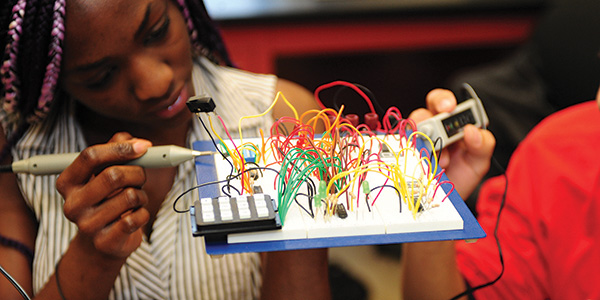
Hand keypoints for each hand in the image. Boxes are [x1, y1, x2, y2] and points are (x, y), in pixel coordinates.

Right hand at [56, 133, 151, 258]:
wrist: (103, 241)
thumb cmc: (108, 198)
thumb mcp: (106, 171)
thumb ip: (117, 149)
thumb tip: (138, 143)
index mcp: (67, 182)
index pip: (90, 156)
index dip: (120, 148)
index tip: (144, 146)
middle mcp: (72, 204)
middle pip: (113, 175)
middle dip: (137, 172)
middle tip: (141, 177)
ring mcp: (86, 225)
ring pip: (130, 196)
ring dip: (141, 194)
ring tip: (135, 200)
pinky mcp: (104, 241)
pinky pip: (136, 218)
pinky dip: (144, 213)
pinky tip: (135, 216)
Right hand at [409, 89, 495, 197]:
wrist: (448, 202)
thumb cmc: (461, 177)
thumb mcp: (478, 162)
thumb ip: (482, 144)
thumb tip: (471, 130)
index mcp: (449, 124)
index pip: (443, 103)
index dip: (443, 101)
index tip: (448, 108)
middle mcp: (429, 130)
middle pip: (422, 113)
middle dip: (427, 118)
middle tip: (435, 130)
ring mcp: (414, 144)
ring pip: (410, 132)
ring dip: (424, 144)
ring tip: (440, 162)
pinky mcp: (404, 158)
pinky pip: (402, 150)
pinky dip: (414, 156)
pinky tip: (427, 168)